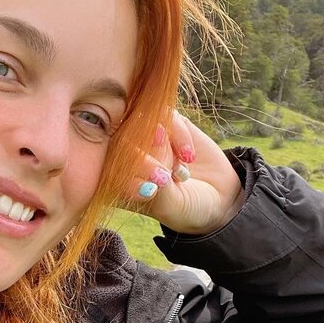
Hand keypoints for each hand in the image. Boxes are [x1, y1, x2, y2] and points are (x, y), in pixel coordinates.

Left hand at [120, 110, 244, 234]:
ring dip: (162, 147)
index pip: (104, 163)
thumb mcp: (169, 205)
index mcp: (114, 179)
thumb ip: (156, 182)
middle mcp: (125, 154)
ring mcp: (144, 135)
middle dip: (145, 157)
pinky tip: (189, 157)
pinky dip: (178, 134)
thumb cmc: (185, 209)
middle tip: (168, 178)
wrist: (218, 198)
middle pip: (119, 138)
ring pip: (141, 123)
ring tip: (181, 172)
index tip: (150, 191)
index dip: (125, 173)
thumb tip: (154, 152)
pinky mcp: (166, 120)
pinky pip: (164, 113)